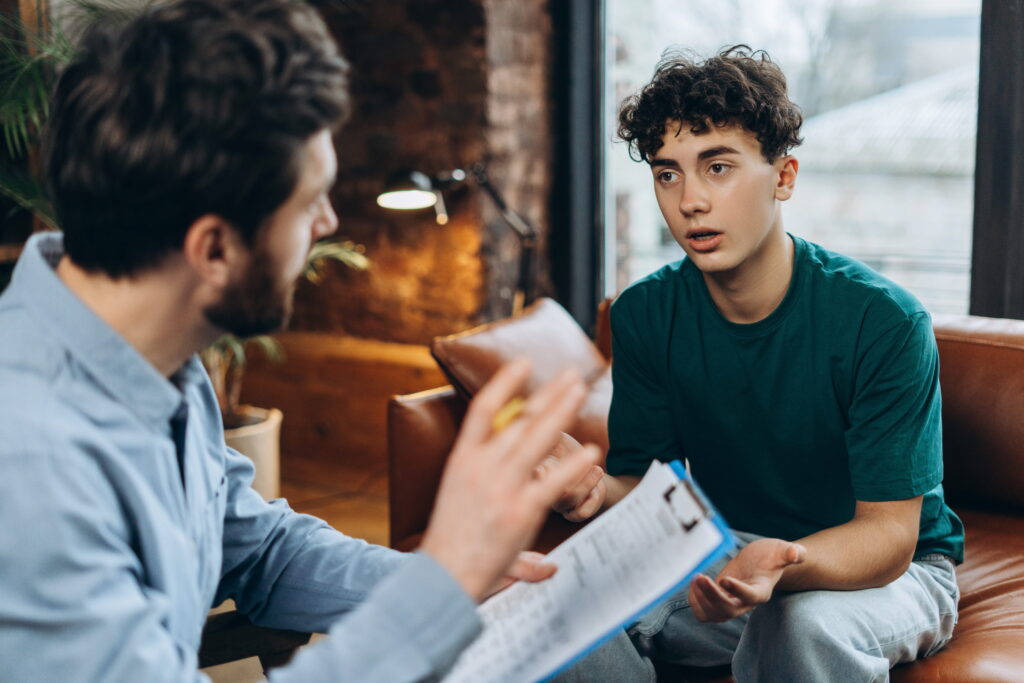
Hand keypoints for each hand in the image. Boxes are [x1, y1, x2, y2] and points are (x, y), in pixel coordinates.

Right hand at [420, 359, 601, 600]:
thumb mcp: (458, 500)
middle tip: (570, 375)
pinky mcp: (520, 511)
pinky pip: (553, 482)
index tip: (523, 364)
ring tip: (580, 392)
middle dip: (548, 394)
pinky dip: (573, 465)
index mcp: (462, 458)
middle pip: (520, 419)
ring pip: (537, 439)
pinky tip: (591, 451)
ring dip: (561, 411)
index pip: (483, 409)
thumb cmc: (450, 542)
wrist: (441, 577)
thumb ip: (489, 490)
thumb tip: (503, 480)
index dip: (504, 383)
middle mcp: (481, 466)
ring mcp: (501, 487)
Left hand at [688, 538, 804, 622]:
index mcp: (761, 590)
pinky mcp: (718, 600)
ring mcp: (731, 603)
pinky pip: (705, 613)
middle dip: (712, 596)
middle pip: (728, 610)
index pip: (750, 597)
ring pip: (714, 614)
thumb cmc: (772, 556)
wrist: (761, 562)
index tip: (725, 579)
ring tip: (696, 578)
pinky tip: (693, 584)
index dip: (738, 591)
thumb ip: (791, 552)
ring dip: (701, 600)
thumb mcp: (781, 550)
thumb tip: (796, 553)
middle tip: (699, 577)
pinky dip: (696, 603)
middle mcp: (745, 602)